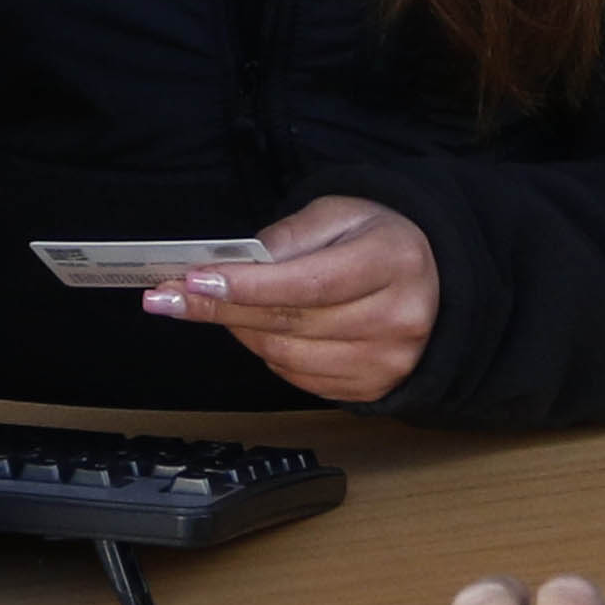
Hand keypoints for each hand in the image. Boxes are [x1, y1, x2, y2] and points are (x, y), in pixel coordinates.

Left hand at [145, 195, 435, 404]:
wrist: (436, 282)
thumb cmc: (379, 241)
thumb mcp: (341, 215)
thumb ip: (289, 236)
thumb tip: (234, 264)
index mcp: (394, 261)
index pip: (309, 282)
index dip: (248, 286)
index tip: (195, 281)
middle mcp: (399, 317)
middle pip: (291, 321)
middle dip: (221, 309)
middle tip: (167, 297)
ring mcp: (388, 360)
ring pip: (287, 355)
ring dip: (241, 331)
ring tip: (219, 306)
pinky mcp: (372, 388)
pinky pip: (298, 378)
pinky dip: (268, 353)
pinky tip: (260, 329)